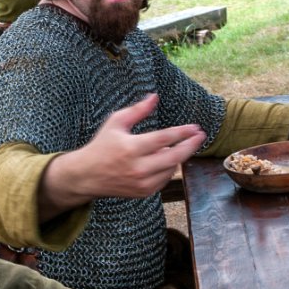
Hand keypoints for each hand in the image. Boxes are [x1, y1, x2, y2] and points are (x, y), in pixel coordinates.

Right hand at [47, 93, 206, 208]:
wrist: (87, 176)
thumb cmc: (102, 145)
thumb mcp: (116, 123)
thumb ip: (137, 110)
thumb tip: (155, 96)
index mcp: (131, 148)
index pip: (164, 139)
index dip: (183, 132)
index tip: (196, 127)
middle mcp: (138, 168)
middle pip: (174, 157)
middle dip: (191, 146)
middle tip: (201, 136)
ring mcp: (142, 183)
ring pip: (172, 168)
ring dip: (176, 157)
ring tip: (171, 147)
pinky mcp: (144, 192)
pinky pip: (165, 179)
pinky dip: (167, 168)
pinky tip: (162, 160)